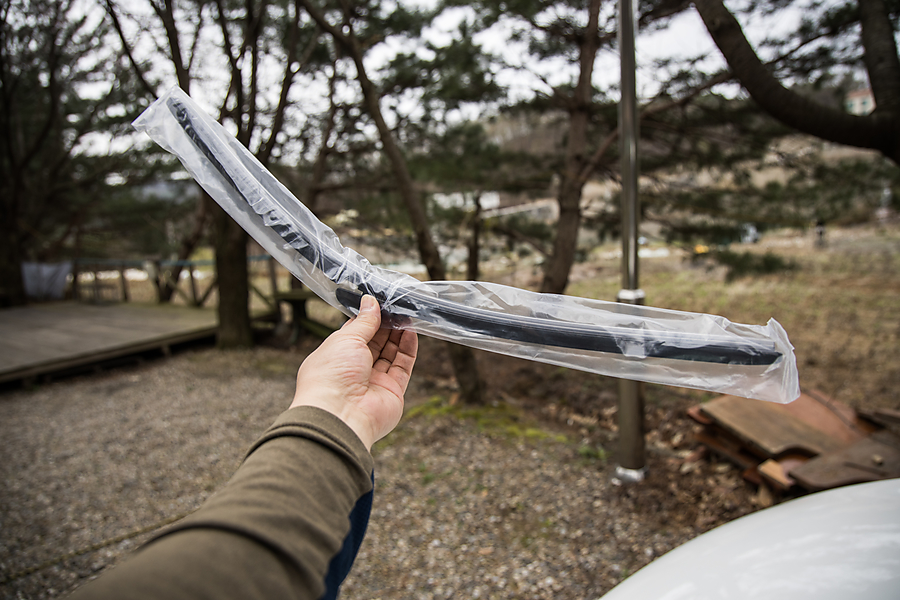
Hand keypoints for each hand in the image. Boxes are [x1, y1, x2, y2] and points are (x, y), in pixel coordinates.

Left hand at [290, 295, 417, 450]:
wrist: (340, 415)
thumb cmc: (331, 377)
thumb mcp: (346, 339)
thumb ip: (364, 321)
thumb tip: (370, 302)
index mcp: (335, 358)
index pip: (354, 334)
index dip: (368, 319)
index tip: (380, 304)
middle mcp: (353, 371)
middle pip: (374, 344)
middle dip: (386, 326)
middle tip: (398, 308)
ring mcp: (373, 382)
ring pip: (390, 354)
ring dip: (399, 335)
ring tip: (407, 317)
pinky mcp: (391, 391)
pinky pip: (402, 367)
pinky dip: (407, 350)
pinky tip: (411, 333)